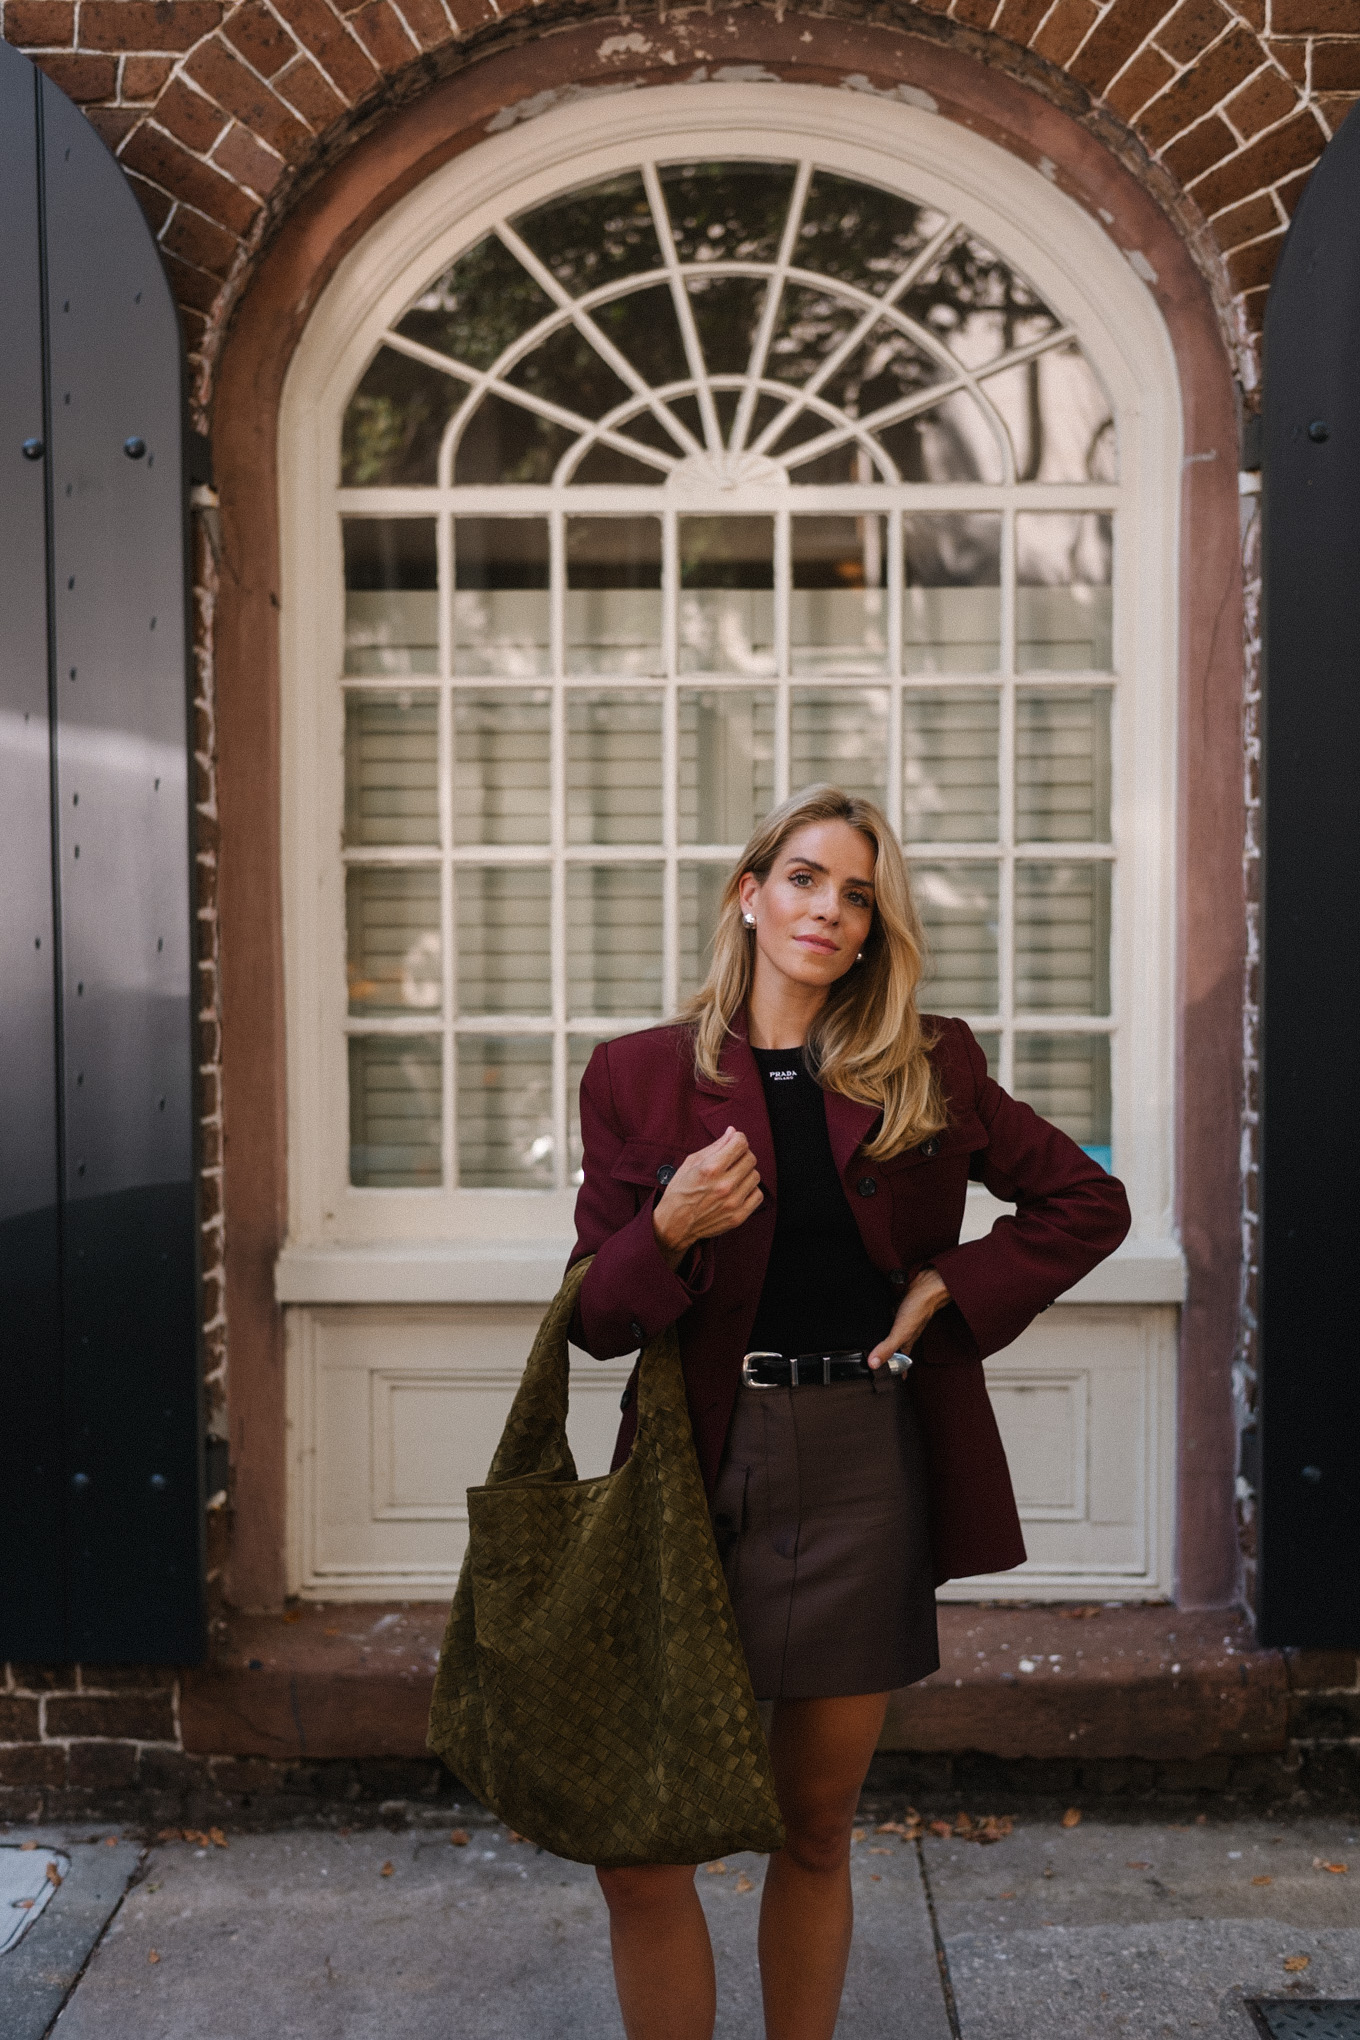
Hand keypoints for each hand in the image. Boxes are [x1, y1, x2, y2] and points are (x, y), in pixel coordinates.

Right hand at [652, 1127, 762, 1267]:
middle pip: (750, 1158)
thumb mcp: (691, 1163)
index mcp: (710, 1168)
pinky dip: (750, 1190)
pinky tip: (738, 1190)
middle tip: (732, 1160)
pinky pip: (758, 1195)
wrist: (675, 1225)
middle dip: (742, 1155)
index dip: (738, 1139)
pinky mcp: (738, 1216)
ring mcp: (733, 1202)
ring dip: (746, 1173)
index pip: (740, 1143)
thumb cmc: (679, 1192)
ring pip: (755, 1176)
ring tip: (733, 1177)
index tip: (735, 1142)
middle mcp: (724, 1185)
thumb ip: (715, 1147)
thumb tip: (732, 1132)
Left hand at [867, 1267, 951, 1368]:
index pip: (902, 1361)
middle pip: (895, 1347)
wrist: (927, 1284)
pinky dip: (882, 1319)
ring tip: (872, 1342)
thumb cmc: (919, 1308)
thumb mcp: (901, 1332)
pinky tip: (874, 1317)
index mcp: (907, 1341)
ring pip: (891, 1332)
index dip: (898, 1370)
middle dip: (889, 1354)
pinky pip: (889, 1316)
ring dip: (884, 1337)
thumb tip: (873, 1365)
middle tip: (878, 1361)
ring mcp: (902, 1319)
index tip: (894, 1380)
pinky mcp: (898, 1306)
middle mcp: (905, 1331)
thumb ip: (888, 1348)